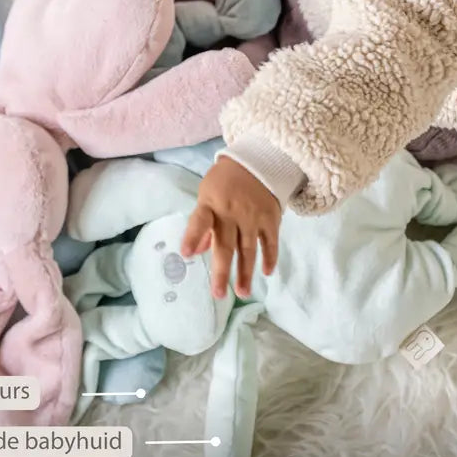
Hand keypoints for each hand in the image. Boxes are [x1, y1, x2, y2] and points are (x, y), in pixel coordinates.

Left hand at [181, 156, 281, 299]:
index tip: (186, 254)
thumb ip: (202, 224)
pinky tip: (266, 273)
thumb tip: (195, 252)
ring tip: (243, 292)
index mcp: (210, 205)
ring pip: (249, 249)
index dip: (192, 237)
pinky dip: (270, 257)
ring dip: (246, 272)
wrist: (256, 162)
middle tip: (218, 294)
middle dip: (222, 272)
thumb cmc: (224, 183)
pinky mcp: (270, 218)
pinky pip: (270, 241)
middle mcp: (231, 213)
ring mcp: (252, 217)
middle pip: (226, 246)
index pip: (199, 222)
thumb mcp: (206, 196)